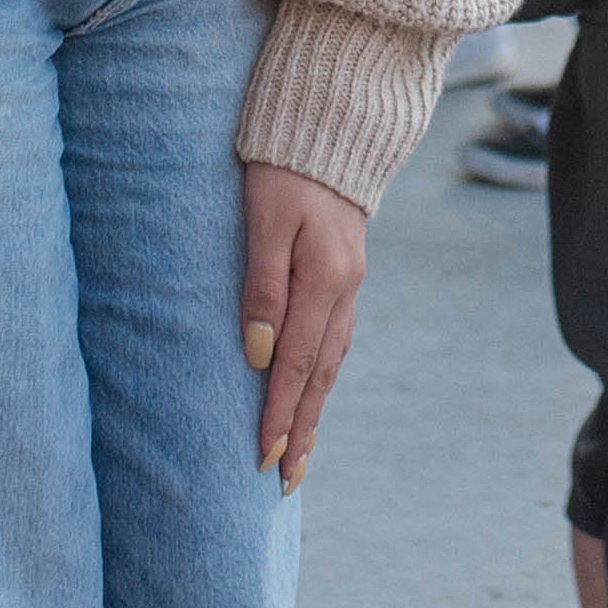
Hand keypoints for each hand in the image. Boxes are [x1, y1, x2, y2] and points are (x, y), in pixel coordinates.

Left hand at [239, 160, 368, 487]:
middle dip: (302, 429)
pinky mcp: (345, 276)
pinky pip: (335, 341)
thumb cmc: (285, 168)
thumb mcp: (265, 221)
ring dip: (313, 410)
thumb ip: (262, 286)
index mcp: (325, 280)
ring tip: (299, 453)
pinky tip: (312, 393)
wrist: (333, 126)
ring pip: (331, 363)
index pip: (296, 364)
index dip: (280, 413)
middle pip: (319, 375)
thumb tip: (258, 356)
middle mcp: (344, 290)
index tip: (264, 457)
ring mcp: (349, 284)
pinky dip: (322, 377)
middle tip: (285, 481)